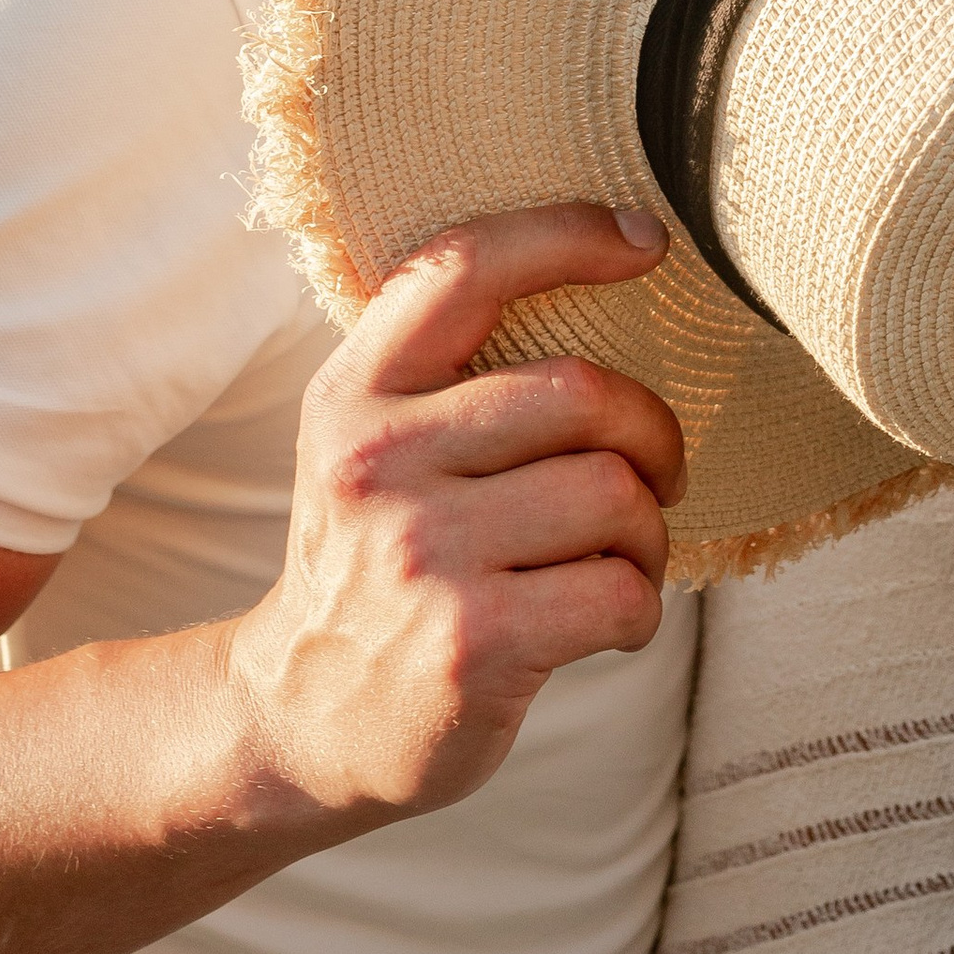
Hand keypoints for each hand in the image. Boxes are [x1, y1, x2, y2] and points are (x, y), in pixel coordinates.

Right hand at [222, 206, 685, 824]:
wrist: (298, 719)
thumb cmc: (372, 561)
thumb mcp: (365, 445)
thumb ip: (442, 369)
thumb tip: (602, 267)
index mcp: (355, 393)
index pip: (467, 268)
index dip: (569, 234)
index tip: (645, 241)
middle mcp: (379, 461)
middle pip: (581, 394)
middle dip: (650, 434)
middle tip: (655, 473)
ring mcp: (424, 553)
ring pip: (615, 496)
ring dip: (648, 534)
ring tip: (622, 558)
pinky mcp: (473, 642)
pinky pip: (620, 592)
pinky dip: (641, 605)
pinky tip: (609, 619)